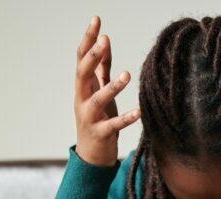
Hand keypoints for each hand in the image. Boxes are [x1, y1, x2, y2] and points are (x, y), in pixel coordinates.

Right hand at [74, 16, 140, 166]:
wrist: (90, 157)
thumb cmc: (97, 119)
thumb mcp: (98, 91)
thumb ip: (101, 69)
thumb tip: (104, 41)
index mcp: (82, 87)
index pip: (81, 59)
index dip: (88, 40)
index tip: (96, 20)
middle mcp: (81, 100)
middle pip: (82, 74)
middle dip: (92, 56)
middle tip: (104, 40)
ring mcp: (89, 118)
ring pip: (97, 100)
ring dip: (111, 87)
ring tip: (127, 75)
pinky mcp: (101, 134)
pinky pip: (113, 125)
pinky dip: (126, 119)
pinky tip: (139, 111)